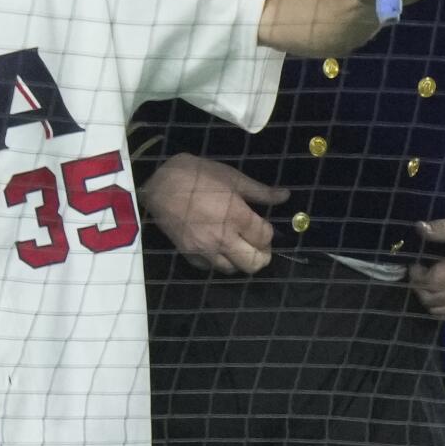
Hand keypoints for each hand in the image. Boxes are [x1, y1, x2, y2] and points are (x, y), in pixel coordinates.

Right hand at [139, 153, 286, 273]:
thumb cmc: (197, 175)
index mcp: (237, 217)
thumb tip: (285, 196)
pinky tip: (218, 246)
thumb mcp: (232, 177)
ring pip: (233, 270)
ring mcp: (205, 250)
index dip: (269, 232)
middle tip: (257, 242)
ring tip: (238, 244)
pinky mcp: (189, 255)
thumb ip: (260, 191)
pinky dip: (219, 261)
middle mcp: (223, 239)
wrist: (159, 185)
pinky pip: (211, 268)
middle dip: (262, 255)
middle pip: (254, 264)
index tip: (263, 224)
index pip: (265, 237)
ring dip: (240, 259)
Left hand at [409, 212, 444, 317]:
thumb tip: (420, 229)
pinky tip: (441, 297)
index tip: (414, 264)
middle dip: (419, 287)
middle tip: (418, 273)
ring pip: (442, 310)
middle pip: (433, 298)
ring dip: (429, 300)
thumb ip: (444, 228)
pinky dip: (443, 309)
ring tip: (427, 284)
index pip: (431, 281)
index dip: (416, 275)